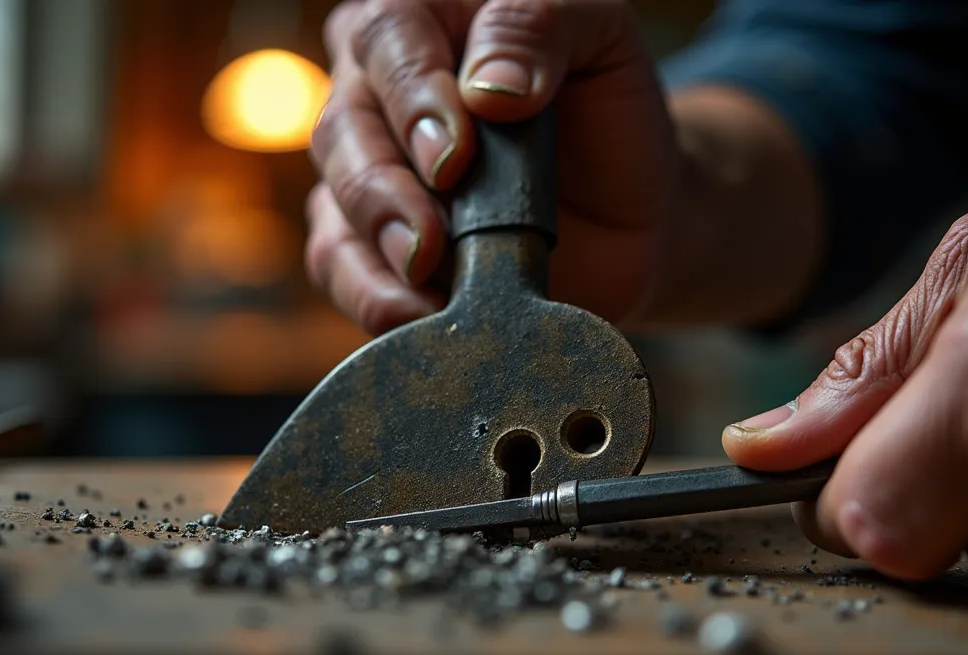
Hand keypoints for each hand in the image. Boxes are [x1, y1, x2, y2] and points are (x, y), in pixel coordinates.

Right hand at [306, 0, 674, 334]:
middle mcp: (380, 89)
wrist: (633, 213)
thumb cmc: (611, 112)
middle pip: (343, 126)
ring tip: (426, 272)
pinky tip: (420, 312)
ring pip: (335, 202)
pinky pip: (341, 269)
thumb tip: (490, 90)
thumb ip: (541, 29)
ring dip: (375, 245)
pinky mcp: (373, 246)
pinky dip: (373, 296)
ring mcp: (369, 171)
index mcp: (425, 18)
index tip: (455, 155)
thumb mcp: (601, 38)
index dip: (411, 95)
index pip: (387, 36)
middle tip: (431, 233)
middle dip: (381, 185)